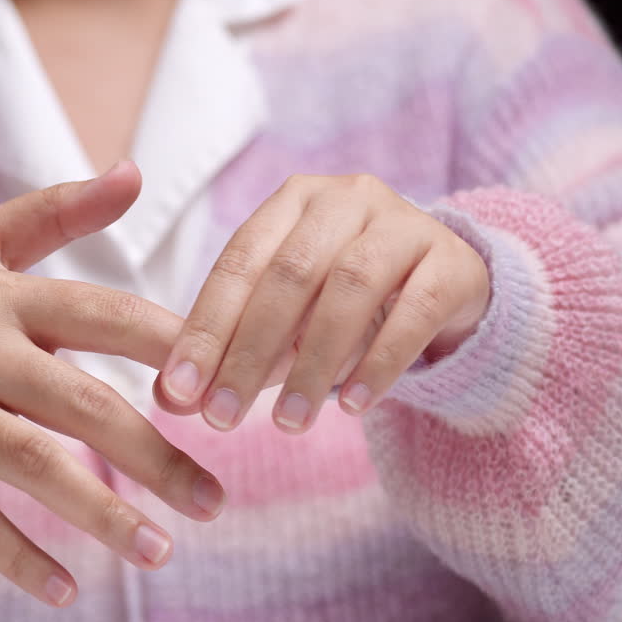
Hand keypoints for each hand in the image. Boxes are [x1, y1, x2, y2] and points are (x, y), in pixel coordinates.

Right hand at [0, 162, 226, 607]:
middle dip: (156, 455)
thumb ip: (58, 211)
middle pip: (82, 403)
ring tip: (161, 552)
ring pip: (31, 466)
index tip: (232, 383)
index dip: (172, 346)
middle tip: (215, 499)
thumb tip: (135, 172)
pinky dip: (15, 556)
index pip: (103, 314)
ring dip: (102, 515)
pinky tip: (66, 591)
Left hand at [156, 174, 489, 432]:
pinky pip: (414, 312)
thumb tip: (167, 399)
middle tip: (222, 417)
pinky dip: (379, 362)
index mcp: (291, 202)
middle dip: (249, 352)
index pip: (238, 263)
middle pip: (288, 275)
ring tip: (288, 423)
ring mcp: (405, 223)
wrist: (445, 285)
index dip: (206, 329)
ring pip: (349, 289)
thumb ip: (230, 351)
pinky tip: (352, 406)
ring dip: (312, 363)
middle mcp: (346, 198)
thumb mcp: (284, 321)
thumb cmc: (343, 301)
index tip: (178, 391)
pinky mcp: (453, 262)